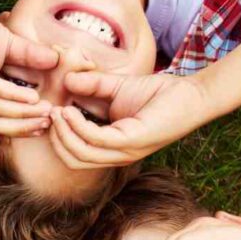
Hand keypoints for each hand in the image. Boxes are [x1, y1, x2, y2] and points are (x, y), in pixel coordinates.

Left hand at [0, 0, 58, 135]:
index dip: (21, 127)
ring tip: (45, 110)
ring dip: (23, 113)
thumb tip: (56, 60)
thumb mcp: (10, 45)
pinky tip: (31, 97)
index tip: (45, 125)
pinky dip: (12, 95)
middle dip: (24, 126)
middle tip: (49, 121)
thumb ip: (30, 56)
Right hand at [48, 72, 212, 168]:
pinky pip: (96, 140)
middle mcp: (116, 155)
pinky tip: (71, 110)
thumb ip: (92, 85)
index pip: (75, 155)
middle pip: (73, 160)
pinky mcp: (133, 142)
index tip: (49, 112)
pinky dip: (78, 126)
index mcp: (111, 148)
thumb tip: (66, 80)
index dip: (57, 137)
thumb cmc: (159, 94)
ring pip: (81, 154)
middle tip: (49, 113)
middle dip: (56, 138)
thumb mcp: (116, 88)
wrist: (191, 94)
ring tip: (57, 111)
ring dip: (63, 133)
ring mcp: (125, 151)